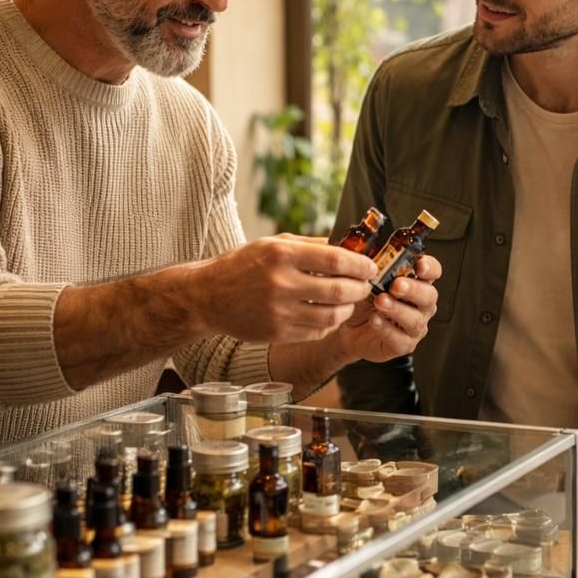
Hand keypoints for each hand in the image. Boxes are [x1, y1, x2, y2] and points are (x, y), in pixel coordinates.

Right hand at [183, 236, 374, 343]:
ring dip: (348, 309)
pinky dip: (329, 324)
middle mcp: (280, 283)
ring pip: (331, 316)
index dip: (361, 265)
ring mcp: (278, 312)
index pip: (336, 260)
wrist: (206, 296)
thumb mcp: (272, 244)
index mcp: (281, 254)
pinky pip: (316, 332)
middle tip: (366, 286)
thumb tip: (349, 247)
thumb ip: (311, 245)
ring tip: (349, 301)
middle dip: (360, 289)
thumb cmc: (242, 265)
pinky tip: (329, 314)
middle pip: (339, 291)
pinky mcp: (276, 333)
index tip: (370, 267)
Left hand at [337, 253, 441, 362]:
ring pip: (415, 319)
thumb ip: (372, 264)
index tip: (419, 265)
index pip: (433, 271)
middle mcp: (421, 304)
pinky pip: (400, 338)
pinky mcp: (404, 344)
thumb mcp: (366, 278)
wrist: (348, 327)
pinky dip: (387, 329)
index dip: (430, 268)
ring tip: (380, 302)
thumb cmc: (363, 299)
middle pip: (429, 296)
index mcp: (416, 281)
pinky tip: (374, 320)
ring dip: (398, 309)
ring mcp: (415, 325)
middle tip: (396, 285)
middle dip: (413, 289)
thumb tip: (366, 243)